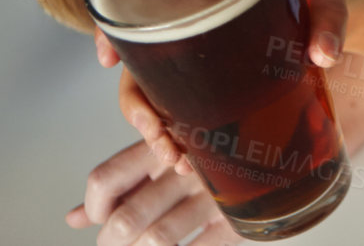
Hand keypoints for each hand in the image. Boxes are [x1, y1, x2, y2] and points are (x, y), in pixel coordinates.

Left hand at [65, 141, 237, 245]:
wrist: (272, 153)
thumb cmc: (207, 160)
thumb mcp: (164, 160)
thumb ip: (121, 187)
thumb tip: (73, 219)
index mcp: (164, 145)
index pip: (106, 179)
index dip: (94, 208)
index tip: (100, 219)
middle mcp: (188, 167)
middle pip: (128, 218)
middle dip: (111, 243)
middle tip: (115, 244)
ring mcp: (216, 194)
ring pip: (157, 240)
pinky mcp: (239, 218)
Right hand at [93, 0, 351, 176]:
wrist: (343, 9)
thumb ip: (331, 19)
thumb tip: (324, 54)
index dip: (116, 27)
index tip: (107, 59)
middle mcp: (197, 16)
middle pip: (144, 58)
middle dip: (138, 103)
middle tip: (157, 135)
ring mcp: (206, 49)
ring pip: (159, 89)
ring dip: (155, 128)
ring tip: (176, 160)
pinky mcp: (220, 76)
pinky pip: (185, 103)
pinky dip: (179, 132)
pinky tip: (188, 158)